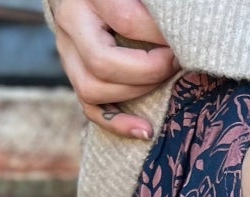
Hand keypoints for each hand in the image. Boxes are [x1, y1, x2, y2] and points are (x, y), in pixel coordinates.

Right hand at [49, 0, 174, 138]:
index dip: (159, 37)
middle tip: (174, 63)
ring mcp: (67, 52)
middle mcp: (71, 23)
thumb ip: (149, 7)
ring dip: (134, 95)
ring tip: (162, 85)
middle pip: (102, 63)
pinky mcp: (73, 73)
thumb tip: (177, 30)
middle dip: (147, 72)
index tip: (182, 41)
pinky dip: (118, 123)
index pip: (126, 22)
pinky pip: (90, 108)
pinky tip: (145, 130)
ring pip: (91, 89)